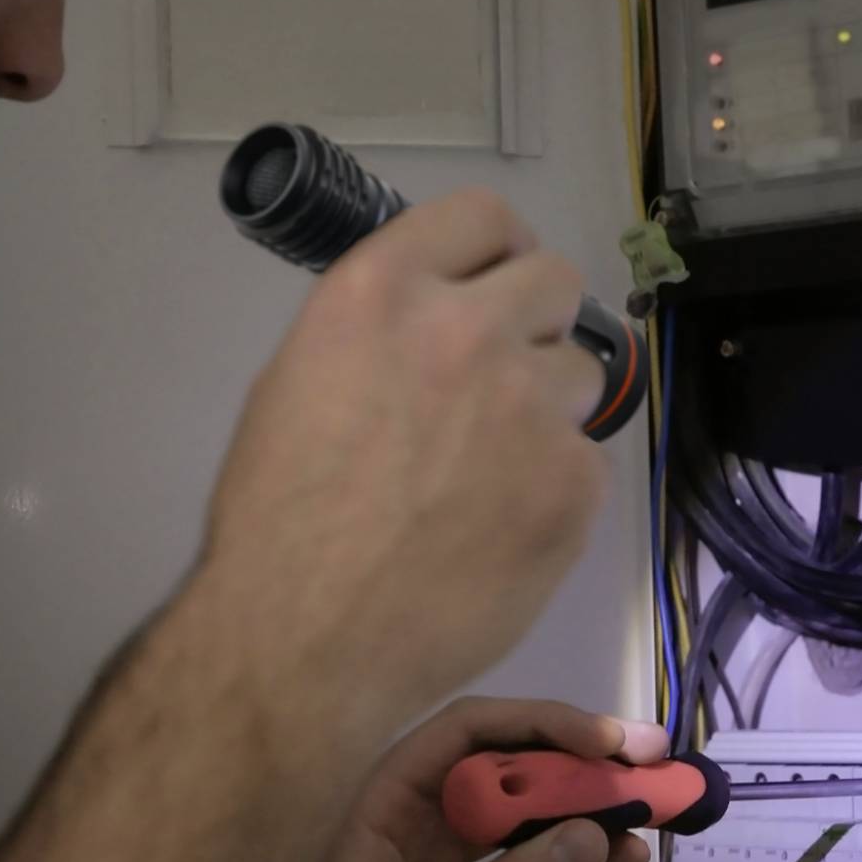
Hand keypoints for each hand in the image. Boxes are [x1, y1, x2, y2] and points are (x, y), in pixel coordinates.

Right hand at [199, 194, 610, 736]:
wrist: (302, 644)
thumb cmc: (276, 521)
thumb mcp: (298, 383)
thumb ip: (380, 333)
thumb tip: (433, 325)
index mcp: (380, 292)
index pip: (482, 217)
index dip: (496, 251)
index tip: (495, 284)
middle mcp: (465, 330)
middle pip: (555, 280)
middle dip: (534, 324)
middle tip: (500, 382)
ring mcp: (529, 406)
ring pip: (579, 375)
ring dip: (546, 411)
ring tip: (488, 475)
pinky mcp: (572, 484)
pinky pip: (585, 463)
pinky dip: (552, 491)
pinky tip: (499, 533)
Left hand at [219, 698, 664, 861]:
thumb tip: (592, 837)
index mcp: (382, 800)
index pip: (470, 729)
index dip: (543, 724)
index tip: (611, 745)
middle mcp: (408, 815)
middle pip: (505, 766)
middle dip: (579, 772)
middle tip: (653, 780)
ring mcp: (430, 859)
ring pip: (519, 819)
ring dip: (582, 824)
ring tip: (645, 841)